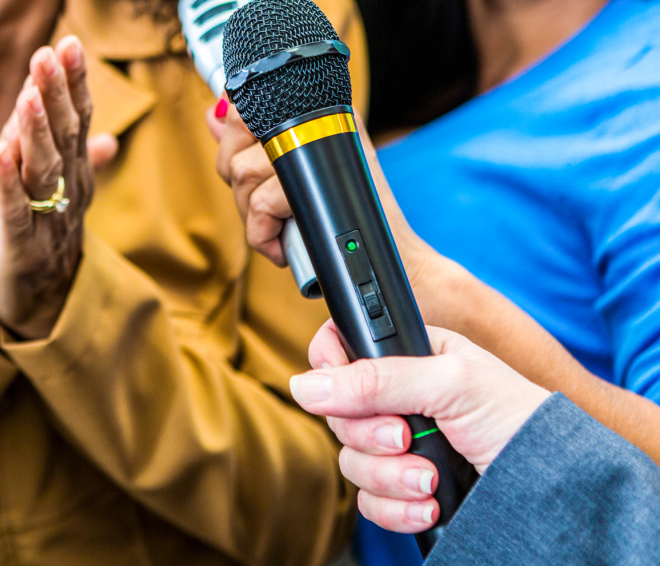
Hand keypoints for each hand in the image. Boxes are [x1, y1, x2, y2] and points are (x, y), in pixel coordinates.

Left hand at [0, 36, 96, 339]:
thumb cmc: (50, 247)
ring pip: (43, 170)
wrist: (40, 312)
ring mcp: (45, 222)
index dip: (75, 84)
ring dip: (37, 130)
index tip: (70, 42)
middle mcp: (66, 195)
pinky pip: (15, 212)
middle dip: (57, 93)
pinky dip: (7, 182)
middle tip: (50, 51)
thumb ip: (80, 163)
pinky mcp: (20, 249)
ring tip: (30, 92)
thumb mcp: (66, 202)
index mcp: (74, 178)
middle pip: (64, 137)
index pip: (78, 122)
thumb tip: (108, 136)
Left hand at [205, 100, 441, 310]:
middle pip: (237, 149)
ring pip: (246, 174)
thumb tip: (214, 115)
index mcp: (308, 112)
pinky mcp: (323, 173)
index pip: (241, 114)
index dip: (232, 151)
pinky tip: (285, 245)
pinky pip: (265, 202)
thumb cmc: (347, 217)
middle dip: (241, 195)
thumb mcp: (294, 177)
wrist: (395, 255)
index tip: (252, 183)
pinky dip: (266, 235)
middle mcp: (317, 116)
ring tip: (282, 231)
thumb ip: (254, 145)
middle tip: (267, 215)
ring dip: (256, 218)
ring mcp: (323, 139)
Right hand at [288, 320, 549, 532]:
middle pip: (337, 415)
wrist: (558, 488)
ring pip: (350, 462)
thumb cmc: (521, 419)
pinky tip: (430, 503)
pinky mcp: (405, 489)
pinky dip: (395, 507)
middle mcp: (398, 399)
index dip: (332, 375)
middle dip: (371, 436)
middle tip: (406, 438)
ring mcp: (400, 447)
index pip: (338, 354)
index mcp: (407, 357)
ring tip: (429, 480)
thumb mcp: (449, 382)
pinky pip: (368, 501)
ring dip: (389, 477)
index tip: (350, 394)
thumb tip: (305, 385)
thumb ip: (375, 378)